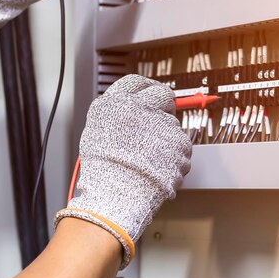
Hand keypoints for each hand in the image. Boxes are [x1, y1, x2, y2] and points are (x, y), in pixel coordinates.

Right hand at [54, 75, 192, 268]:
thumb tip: (132, 111)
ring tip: (151, 159)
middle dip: (164, 106)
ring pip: (172, 124)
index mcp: (115, 103)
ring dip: (167, 138)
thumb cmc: (103, 171)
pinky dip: (175, 156)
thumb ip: (116, 116)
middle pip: (161, 94)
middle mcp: (139, 107)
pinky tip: (160, 167)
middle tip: (159, 123)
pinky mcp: (179, 141)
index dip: (146, 86)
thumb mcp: (97, 132)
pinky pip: (182, 145)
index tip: (151, 90)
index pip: (135, 82)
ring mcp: (161, 123)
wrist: (115, 195)